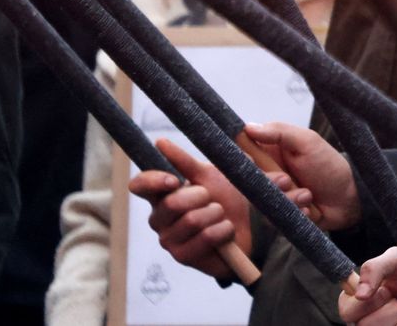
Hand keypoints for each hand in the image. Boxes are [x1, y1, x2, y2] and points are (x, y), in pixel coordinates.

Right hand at [127, 138, 311, 278]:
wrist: (255, 228)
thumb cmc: (235, 195)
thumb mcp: (224, 171)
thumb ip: (204, 158)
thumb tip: (177, 140)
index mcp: (166, 191)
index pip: (141, 185)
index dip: (152, 180)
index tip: (175, 179)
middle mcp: (161, 215)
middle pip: (170, 202)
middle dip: (200, 196)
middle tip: (214, 198)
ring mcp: (170, 238)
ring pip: (191, 220)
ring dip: (216, 214)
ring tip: (224, 215)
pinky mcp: (184, 256)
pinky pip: (204, 238)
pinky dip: (222, 231)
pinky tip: (228, 230)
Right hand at [242, 121, 359, 230]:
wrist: (351, 197)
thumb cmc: (330, 165)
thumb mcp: (308, 142)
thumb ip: (280, 132)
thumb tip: (248, 126)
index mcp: (271, 152)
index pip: (244, 153)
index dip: (244, 159)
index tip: (253, 163)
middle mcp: (268, 173)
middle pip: (250, 180)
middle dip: (271, 183)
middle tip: (287, 180)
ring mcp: (274, 194)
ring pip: (262, 201)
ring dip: (287, 199)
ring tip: (308, 195)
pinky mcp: (280, 214)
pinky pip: (274, 218)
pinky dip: (293, 212)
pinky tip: (309, 209)